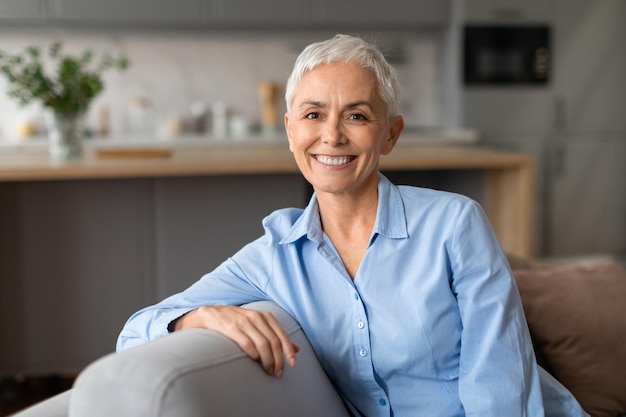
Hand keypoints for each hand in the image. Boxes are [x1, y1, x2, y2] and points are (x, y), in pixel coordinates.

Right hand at [173, 305, 298, 377]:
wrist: (211, 314)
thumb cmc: (238, 322)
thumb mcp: (259, 325)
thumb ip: (276, 335)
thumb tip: (297, 349)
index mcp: (266, 316)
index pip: (282, 336)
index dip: (288, 351)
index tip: (292, 365)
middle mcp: (257, 317)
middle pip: (273, 342)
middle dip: (278, 360)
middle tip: (278, 373)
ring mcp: (244, 322)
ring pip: (263, 345)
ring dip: (268, 361)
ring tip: (268, 371)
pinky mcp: (232, 328)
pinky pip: (248, 344)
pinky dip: (254, 355)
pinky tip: (255, 361)